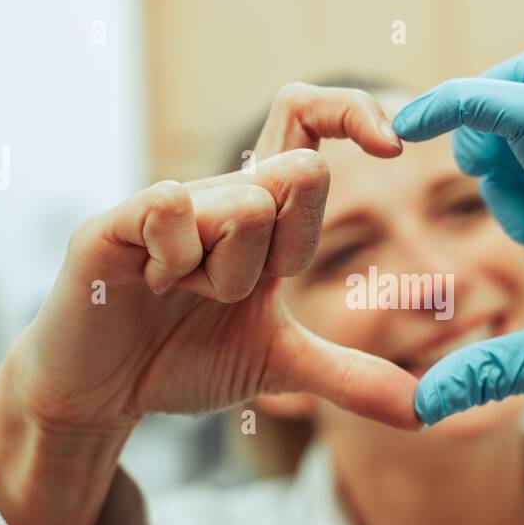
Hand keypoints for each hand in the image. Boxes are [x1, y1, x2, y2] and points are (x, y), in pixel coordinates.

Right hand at [0, 87, 415, 524]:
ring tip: (179, 295)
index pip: (307, 125)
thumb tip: (423, 411)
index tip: (394, 146)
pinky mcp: (113, 223)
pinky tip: (150, 283)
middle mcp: (217, 196)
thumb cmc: (182, 361)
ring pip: (241, 204)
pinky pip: (169, 206)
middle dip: (282, 249)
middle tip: (229, 292)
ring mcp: (165, 205)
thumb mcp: (279, 367)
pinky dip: (176, 258)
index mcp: (261, 216)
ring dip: (224, 272)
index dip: (351, 113)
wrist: (99, 395)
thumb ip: (349, 376)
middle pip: (295, 174)